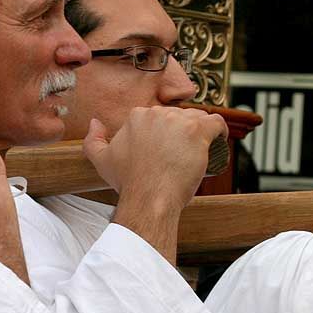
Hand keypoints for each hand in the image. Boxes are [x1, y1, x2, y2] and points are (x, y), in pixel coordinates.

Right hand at [84, 106, 227, 215]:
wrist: (148, 198)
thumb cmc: (129, 182)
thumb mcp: (101, 160)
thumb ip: (93, 139)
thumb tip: (95, 123)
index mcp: (137, 116)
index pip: (158, 117)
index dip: (164, 132)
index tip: (167, 148)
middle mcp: (157, 113)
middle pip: (178, 116)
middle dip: (181, 132)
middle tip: (182, 154)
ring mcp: (178, 121)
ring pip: (197, 118)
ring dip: (199, 131)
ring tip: (199, 150)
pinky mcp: (198, 131)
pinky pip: (216, 122)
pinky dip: (220, 130)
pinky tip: (218, 140)